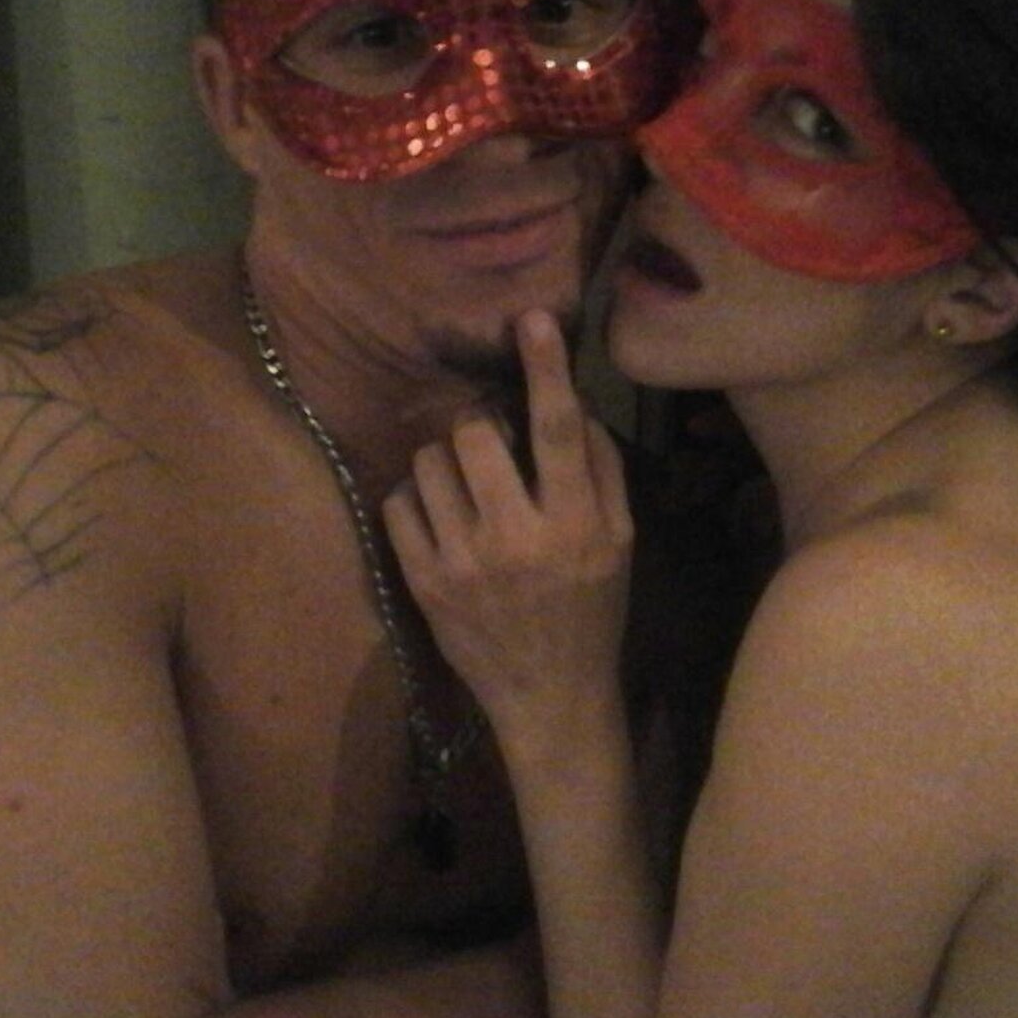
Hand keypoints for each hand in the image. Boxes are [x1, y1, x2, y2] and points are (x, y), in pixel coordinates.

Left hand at [383, 311, 632, 762]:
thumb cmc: (591, 611)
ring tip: (465, 489)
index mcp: (575, 525)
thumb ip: (600, 471)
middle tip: (489, 447)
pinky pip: (398, 503)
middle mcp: (516, 540)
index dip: (546, 369)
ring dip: (445, 461)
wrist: (550, 698)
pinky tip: (441, 520)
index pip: (559, 430)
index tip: (532, 320)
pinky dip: (416, 498)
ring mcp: (462, 564)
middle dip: (478, 426)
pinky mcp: (422, 584)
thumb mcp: (619, 542)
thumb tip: (570, 405)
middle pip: (474, 434)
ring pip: (429, 463)